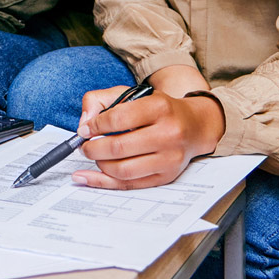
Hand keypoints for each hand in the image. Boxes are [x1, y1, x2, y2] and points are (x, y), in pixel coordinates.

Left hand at [71, 87, 223, 189]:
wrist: (194, 126)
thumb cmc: (158, 110)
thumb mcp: (131, 94)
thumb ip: (100, 100)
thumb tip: (84, 124)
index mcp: (159, 107)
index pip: (118, 119)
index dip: (94, 126)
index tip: (85, 130)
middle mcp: (168, 133)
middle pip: (118, 147)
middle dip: (93, 148)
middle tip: (85, 146)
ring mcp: (169, 158)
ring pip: (122, 169)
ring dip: (99, 164)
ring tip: (95, 156)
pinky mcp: (166, 176)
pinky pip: (129, 184)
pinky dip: (103, 182)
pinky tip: (86, 177)